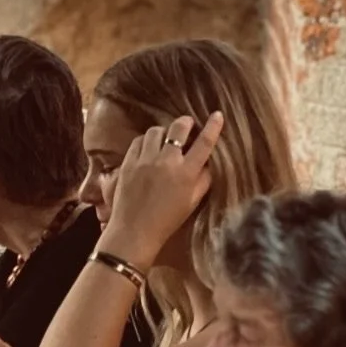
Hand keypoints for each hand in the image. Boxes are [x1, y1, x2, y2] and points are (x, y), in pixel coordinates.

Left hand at [101, 111, 224, 266]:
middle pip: (179, 128)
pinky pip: (138, 141)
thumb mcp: (193, 201)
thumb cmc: (167, 220)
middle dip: (185, 123)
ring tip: (166, 140)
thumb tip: (208, 161)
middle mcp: (167, 162)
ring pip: (156, 131)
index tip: (217, 115)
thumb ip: (203, 179)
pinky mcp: (128, 163)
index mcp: (187, 173)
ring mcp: (145, 161)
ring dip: (164, 132)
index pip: (204, 143)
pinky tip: (149, 148)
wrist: (134, 231)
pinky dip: (146, 141)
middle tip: (187, 126)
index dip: (213, 126)